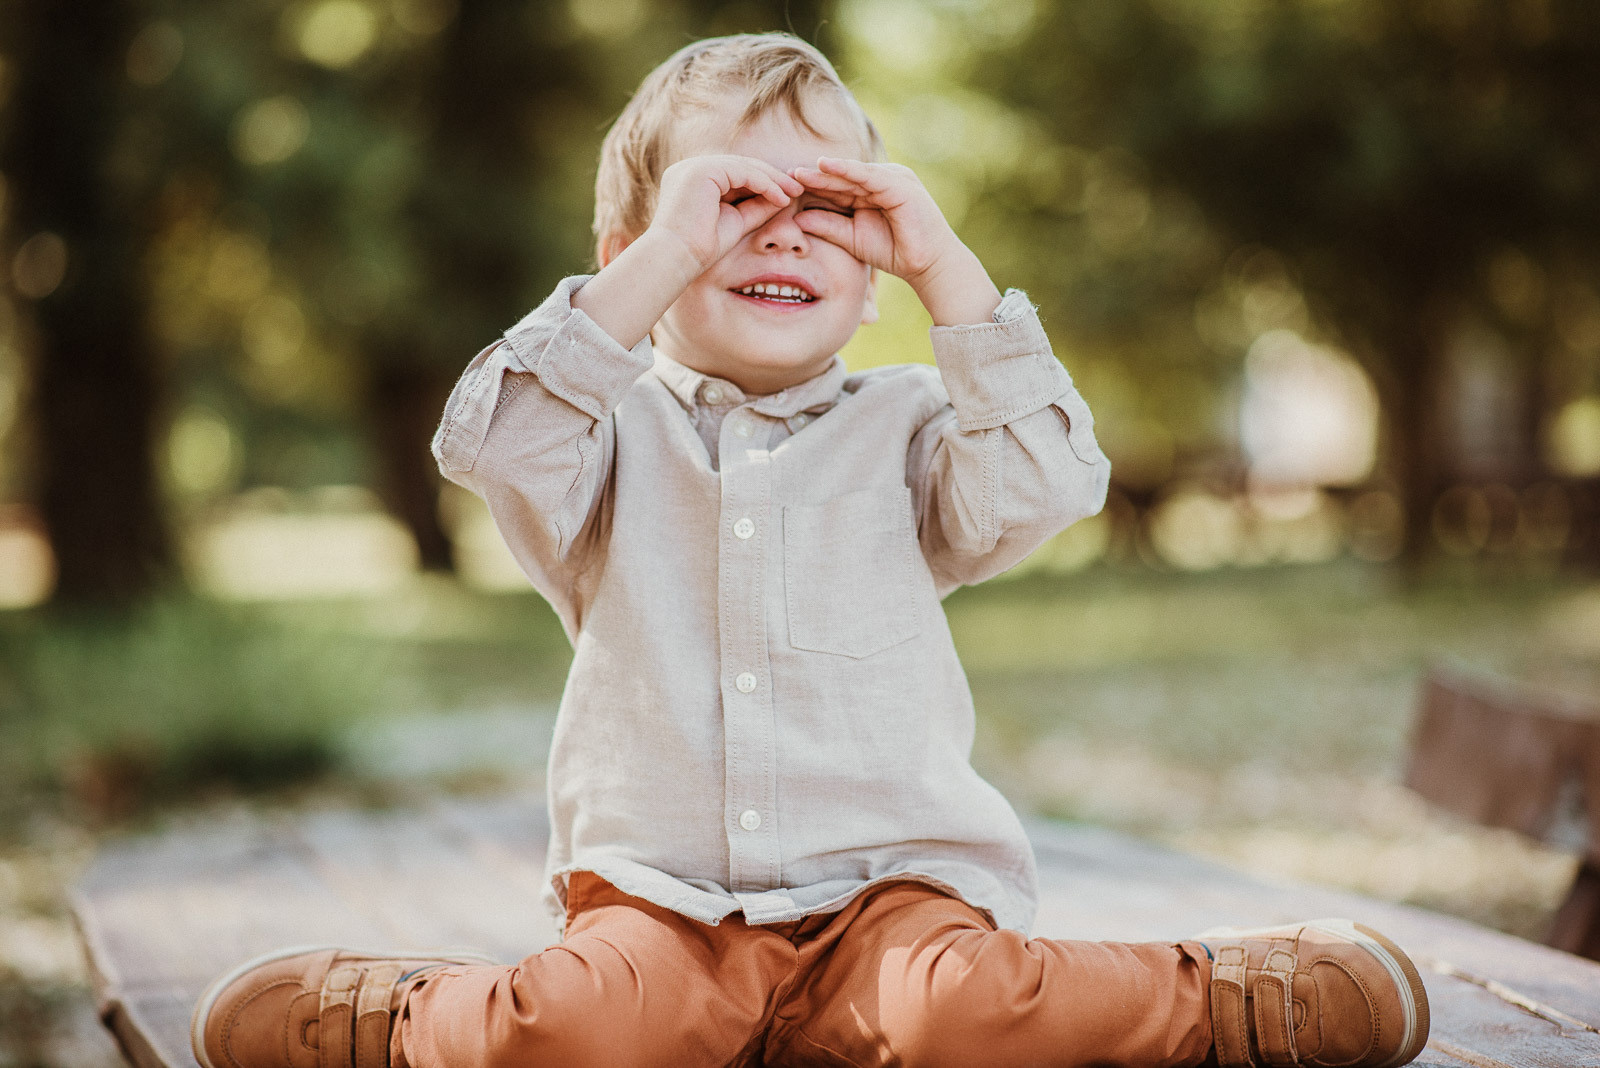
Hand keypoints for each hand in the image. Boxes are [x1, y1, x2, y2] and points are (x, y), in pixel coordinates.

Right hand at [649, 155, 804, 271]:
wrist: (676, 259)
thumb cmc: (700, 249)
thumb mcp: (735, 223)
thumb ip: (755, 207)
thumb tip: (783, 198)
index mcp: (694, 180)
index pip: (735, 175)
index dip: (764, 183)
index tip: (788, 195)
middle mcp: (691, 168)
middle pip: (741, 166)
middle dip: (772, 177)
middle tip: (798, 189)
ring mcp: (695, 166)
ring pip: (744, 166)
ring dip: (773, 179)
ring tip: (795, 192)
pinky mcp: (702, 170)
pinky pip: (742, 172)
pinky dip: (765, 183)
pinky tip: (782, 198)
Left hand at [788, 158, 961, 285]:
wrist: (927, 265)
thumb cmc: (894, 251)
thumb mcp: (852, 238)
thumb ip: (828, 226)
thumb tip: (798, 218)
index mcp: (871, 191)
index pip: (837, 186)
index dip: (812, 187)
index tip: (784, 188)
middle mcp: (882, 180)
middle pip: (842, 177)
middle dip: (814, 176)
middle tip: (785, 174)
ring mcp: (893, 179)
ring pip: (853, 173)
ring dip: (826, 171)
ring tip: (799, 170)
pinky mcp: (900, 184)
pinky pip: (870, 175)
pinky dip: (849, 170)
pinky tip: (827, 166)